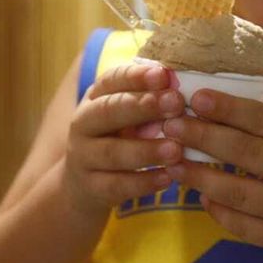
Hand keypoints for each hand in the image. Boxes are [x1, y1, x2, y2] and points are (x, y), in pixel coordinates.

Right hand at [65, 63, 185, 217]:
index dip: (137, 76)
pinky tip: (168, 178)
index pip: (112, 79)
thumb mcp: (126, 115)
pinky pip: (117, 186)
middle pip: (109, 111)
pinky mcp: (91, 188)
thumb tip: (181, 85)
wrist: (82, 184)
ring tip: (176, 149)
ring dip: (146, 150)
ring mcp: (83, 157)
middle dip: (143, 106)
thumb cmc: (116, 138)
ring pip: (113, 152)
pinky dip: (144, 182)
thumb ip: (148, 100)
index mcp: (95, 98)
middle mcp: (83, 124)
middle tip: (176, 103)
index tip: (163, 74)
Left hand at [162, 88, 262, 262]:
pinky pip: (245, 227)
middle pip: (247, 152)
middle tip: (170, 124)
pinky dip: (220, 211)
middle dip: (203, 136)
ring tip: (174, 164)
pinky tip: (202, 197)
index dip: (229, 108)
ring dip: (201, 176)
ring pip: (240, 191)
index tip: (196, 97)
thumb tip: (229, 109)